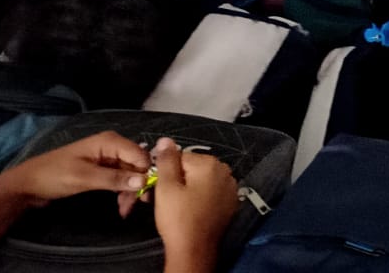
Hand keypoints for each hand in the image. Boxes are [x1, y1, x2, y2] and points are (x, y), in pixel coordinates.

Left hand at [0, 131, 148, 241]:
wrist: (27, 185)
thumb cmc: (54, 175)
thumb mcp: (84, 178)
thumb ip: (113, 179)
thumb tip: (142, 181)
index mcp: (110, 141)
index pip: (140, 155)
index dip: (145, 174)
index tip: (143, 197)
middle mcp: (113, 146)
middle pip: (136, 165)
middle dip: (136, 186)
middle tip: (129, 208)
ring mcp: (107, 158)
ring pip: (130, 173)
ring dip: (129, 191)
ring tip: (123, 210)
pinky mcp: (102, 169)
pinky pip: (120, 178)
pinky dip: (122, 191)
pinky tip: (119, 204)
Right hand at [150, 137, 239, 272]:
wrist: (195, 249)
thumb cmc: (178, 217)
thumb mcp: (166, 187)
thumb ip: (167, 161)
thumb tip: (166, 140)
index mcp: (210, 163)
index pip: (181, 158)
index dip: (166, 172)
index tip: (157, 188)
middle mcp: (225, 170)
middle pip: (193, 168)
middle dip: (178, 180)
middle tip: (164, 198)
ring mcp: (230, 186)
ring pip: (202, 180)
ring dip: (189, 188)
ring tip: (176, 206)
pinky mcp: (231, 201)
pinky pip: (212, 192)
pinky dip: (201, 197)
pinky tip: (191, 210)